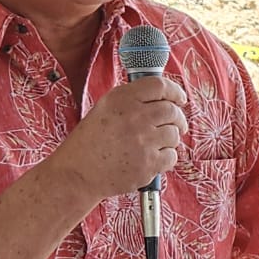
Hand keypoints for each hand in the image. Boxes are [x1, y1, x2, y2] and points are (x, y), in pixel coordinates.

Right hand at [52, 76, 187, 198]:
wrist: (78, 173)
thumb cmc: (90, 142)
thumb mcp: (105, 108)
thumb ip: (132, 99)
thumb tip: (162, 97)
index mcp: (122, 99)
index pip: (160, 86)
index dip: (175, 91)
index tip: (180, 98)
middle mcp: (134, 117)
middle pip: (172, 110)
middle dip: (178, 118)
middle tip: (177, 124)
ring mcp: (143, 141)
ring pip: (174, 134)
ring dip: (170, 139)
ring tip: (155, 144)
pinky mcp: (148, 163)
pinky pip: (172, 156)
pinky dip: (166, 157)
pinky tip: (152, 157)